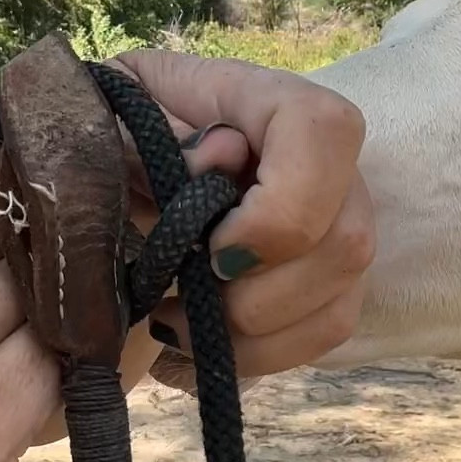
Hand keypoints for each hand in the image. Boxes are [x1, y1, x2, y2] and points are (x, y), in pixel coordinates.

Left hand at [114, 49, 373, 380]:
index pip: (324, 137)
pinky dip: (253, 359)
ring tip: (172, 327)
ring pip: (336, 306)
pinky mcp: (329, 281)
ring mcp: (340, 225)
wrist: (134, 143)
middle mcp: (333, 164)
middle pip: (344, 245)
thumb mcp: (117, 111)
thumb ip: (151, 134)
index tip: (209, 250)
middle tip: (172, 301)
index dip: (277, 211)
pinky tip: (190, 351)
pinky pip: (319, 338)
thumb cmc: (128, 120)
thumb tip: (212, 162)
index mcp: (280, 102)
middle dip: (253, 299)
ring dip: (249, 340)